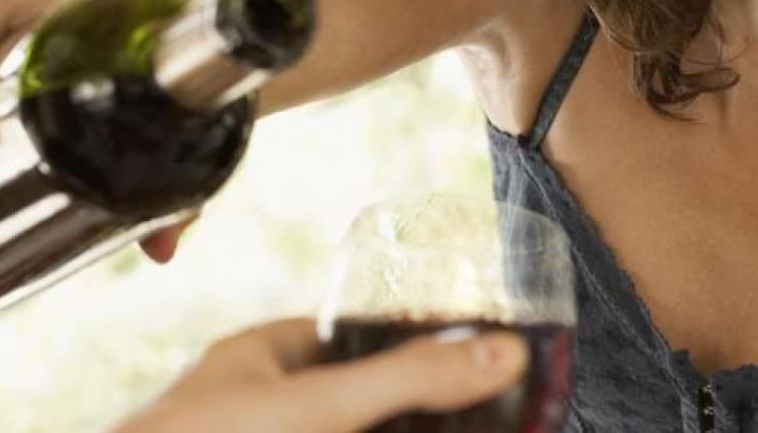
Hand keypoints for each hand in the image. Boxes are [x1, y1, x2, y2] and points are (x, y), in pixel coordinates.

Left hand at [109, 318, 528, 432]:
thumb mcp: (321, 407)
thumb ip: (409, 379)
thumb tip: (504, 353)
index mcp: (260, 356)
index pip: (350, 335)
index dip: (409, 346)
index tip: (472, 362)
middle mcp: (254, 406)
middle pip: (353, 401)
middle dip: (411, 412)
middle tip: (480, 417)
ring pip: (339, 428)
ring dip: (397, 429)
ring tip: (465, 431)